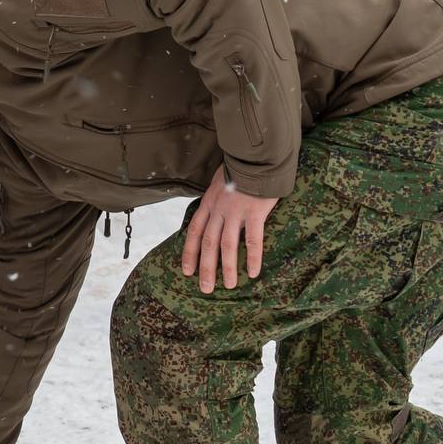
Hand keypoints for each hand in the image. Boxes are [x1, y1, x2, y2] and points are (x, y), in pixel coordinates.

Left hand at [181, 165, 278, 294]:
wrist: (256, 155)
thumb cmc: (241, 168)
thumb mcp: (220, 182)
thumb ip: (217, 199)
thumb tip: (216, 213)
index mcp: (209, 203)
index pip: (193, 231)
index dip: (188, 252)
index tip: (186, 271)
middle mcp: (218, 210)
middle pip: (207, 243)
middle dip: (205, 268)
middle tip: (205, 288)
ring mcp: (235, 212)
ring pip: (227, 245)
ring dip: (227, 268)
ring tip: (228, 286)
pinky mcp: (254, 212)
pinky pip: (253, 240)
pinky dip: (252, 257)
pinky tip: (253, 272)